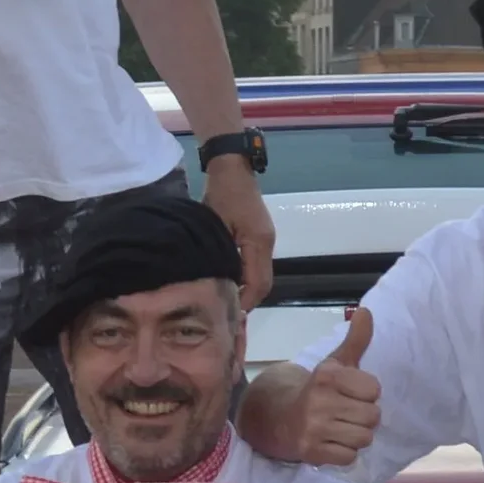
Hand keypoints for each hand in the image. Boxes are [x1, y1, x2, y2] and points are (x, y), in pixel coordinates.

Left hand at [200, 156, 275, 307]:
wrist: (233, 168)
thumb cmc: (220, 194)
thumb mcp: (215, 225)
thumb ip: (220, 255)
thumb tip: (219, 283)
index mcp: (259, 242)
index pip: (257, 283)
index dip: (245, 302)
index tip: (228, 314)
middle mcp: (267, 244)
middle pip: (264, 284)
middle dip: (248, 301)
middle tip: (227, 313)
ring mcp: (267, 241)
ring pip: (263, 276)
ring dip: (248, 291)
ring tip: (229, 301)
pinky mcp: (261, 237)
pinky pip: (258, 265)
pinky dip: (248, 278)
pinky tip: (233, 282)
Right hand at [295, 307, 382, 467]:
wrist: (278, 417)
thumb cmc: (318, 390)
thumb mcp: (336, 362)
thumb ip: (356, 340)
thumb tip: (365, 311)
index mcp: (327, 376)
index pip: (374, 390)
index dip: (367, 393)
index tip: (353, 392)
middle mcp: (319, 401)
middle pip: (373, 417)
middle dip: (365, 416)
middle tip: (347, 412)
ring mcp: (314, 428)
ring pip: (364, 438)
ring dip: (357, 436)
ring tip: (341, 427)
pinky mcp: (311, 452)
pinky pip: (349, 458)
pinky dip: (345, 453)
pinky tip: (332, 442)